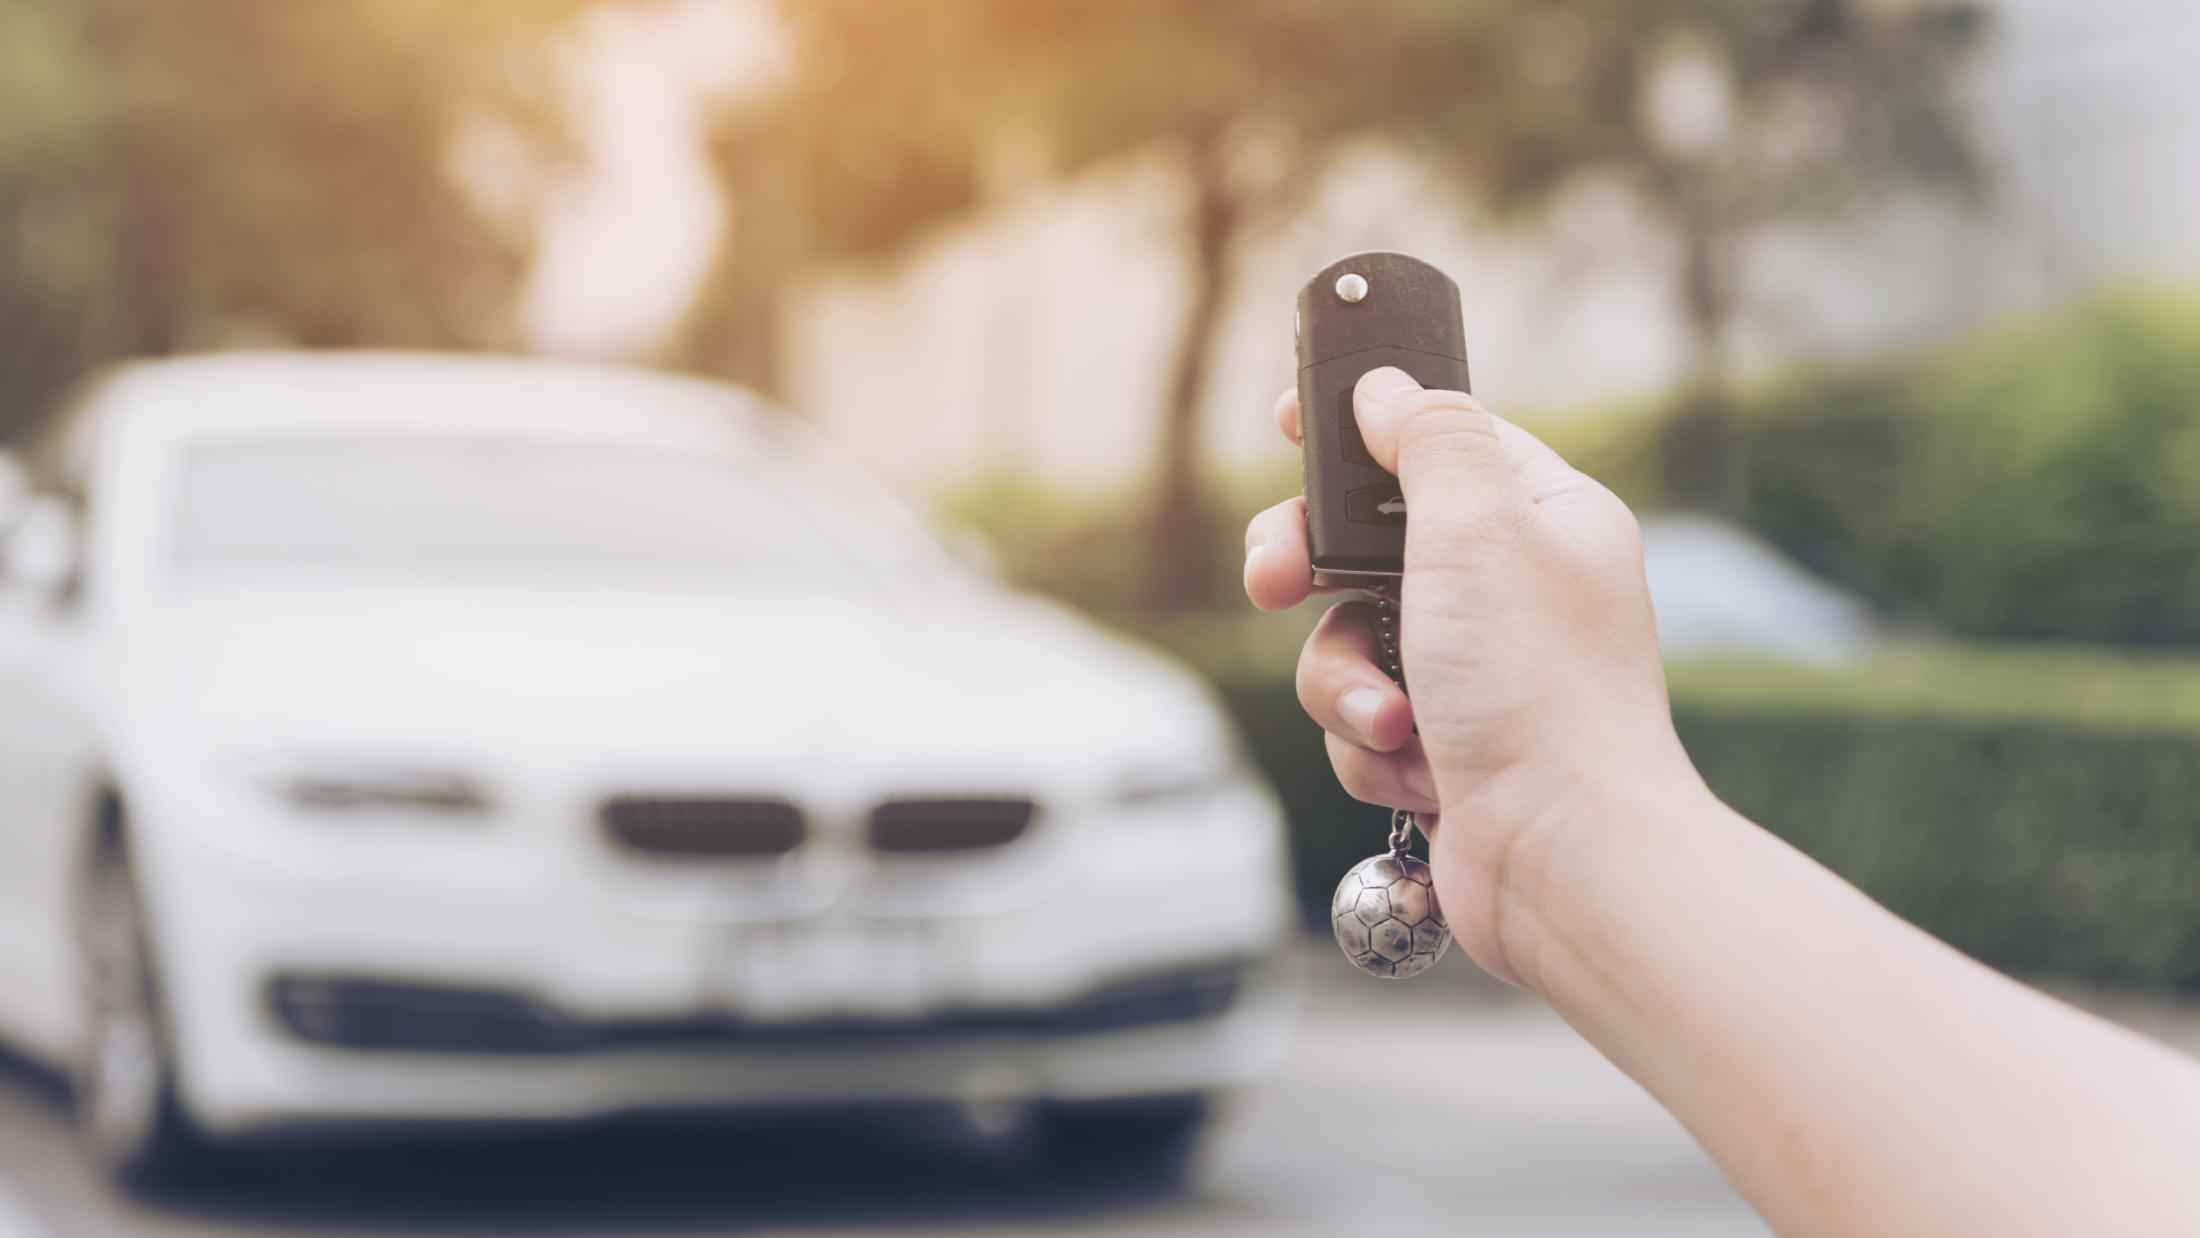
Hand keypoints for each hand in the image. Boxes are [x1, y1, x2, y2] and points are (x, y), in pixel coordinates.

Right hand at [1244, 368, 1704, 986]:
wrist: (1562, 858)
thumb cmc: (1536, 691)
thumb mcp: (1479, 526)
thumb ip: (1428, 439)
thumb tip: (1386, 387)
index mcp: (1544, 517)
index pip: (1439, 437)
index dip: (1358, 426)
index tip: (1288, 419)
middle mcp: (1514, 587)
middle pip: (1365, 541)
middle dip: (1309, 570)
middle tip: (1274, 583)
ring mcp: (1479, 672)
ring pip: (1349, 640)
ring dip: (1350, 682)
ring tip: (1395, 721)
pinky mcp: (1447, 744)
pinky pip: (1363, 719)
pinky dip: (1375, 746)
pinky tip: (1424, 773)